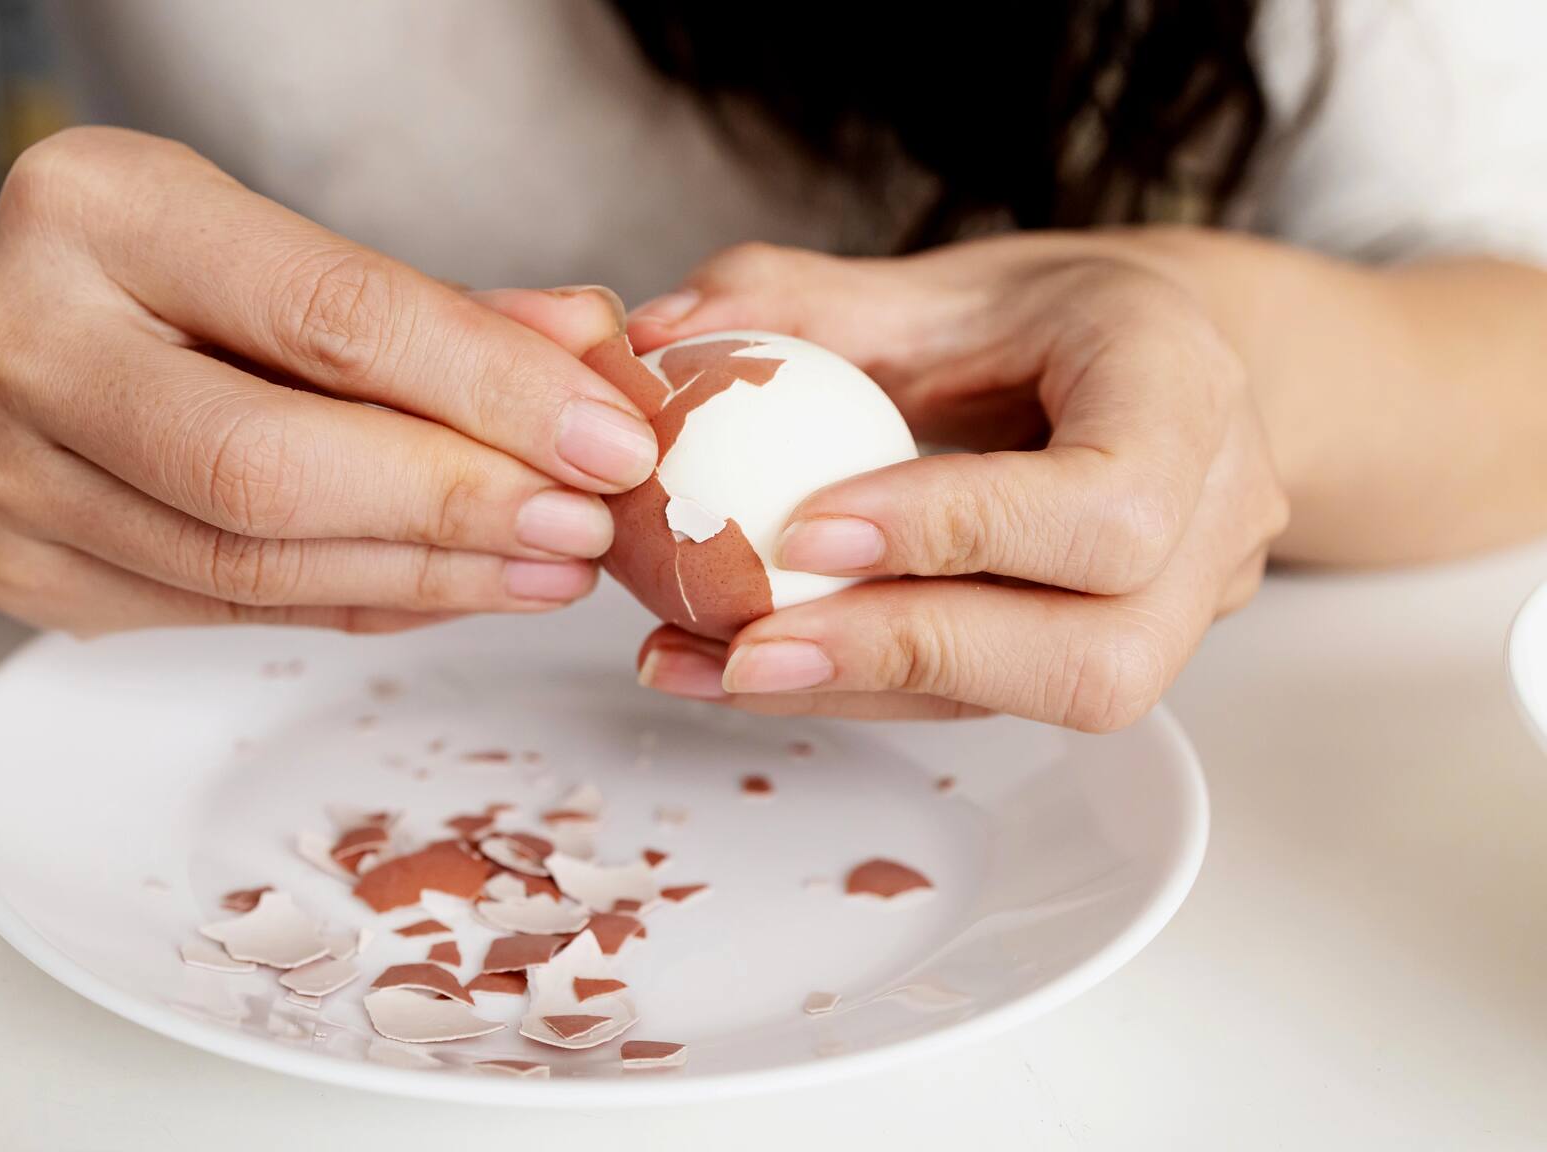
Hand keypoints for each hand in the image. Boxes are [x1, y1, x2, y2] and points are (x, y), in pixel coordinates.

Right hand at [0, 127, 656, 634]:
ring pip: (249, 563)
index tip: (606, 434)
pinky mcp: (17, 572)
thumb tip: (586, 357)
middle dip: (455, 505)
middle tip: (584, 527)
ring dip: (426, 574)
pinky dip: (357, 601)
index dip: (485, 389)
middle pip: (269, 467)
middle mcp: (19, 338)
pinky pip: (226, 610)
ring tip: (546, 568)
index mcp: (94, 210)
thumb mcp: (269, 243)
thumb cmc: (146, 277)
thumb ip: (420, 306)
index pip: (326, 316)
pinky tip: (450, 587)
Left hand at [624, 236, 1288, 730]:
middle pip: (1099, 652)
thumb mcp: (943, 282)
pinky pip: (991, 703)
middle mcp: (1212, 522)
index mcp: (1184, 395)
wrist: (1161, 371)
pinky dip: (858, 692)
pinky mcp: (1108, 662)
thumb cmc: (1058, 319)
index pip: (1108, 504)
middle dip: (908, 654)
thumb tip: (654, 330)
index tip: (803, 529)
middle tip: (746, 645)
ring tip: (709, 666)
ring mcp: (1180, 612)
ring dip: (863, 695)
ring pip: (1042, 703)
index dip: (960, 532)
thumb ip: (805, 301)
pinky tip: (738, 666)